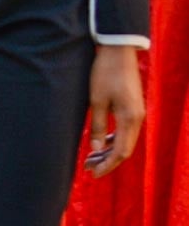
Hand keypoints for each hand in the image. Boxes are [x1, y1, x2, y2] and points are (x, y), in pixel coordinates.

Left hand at [86, 44, 144, 175]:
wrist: (118, 51)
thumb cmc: (104, 73)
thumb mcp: (96, 100)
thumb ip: (96, 125)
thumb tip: (95, 148)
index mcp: (130, 119)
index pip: (120, 152)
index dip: (107, 165)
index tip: (92, 174)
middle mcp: (137, 118)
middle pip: (124, 149)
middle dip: (107, 161)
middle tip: (87, 168)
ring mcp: (137, 113)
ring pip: (125, 141)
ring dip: (109, 151)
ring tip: (90, 158)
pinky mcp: (133, 107)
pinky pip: (125, 130)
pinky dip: (113, 139)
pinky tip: (99, 142)